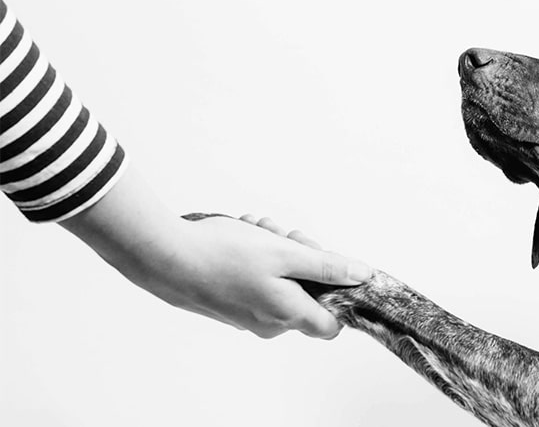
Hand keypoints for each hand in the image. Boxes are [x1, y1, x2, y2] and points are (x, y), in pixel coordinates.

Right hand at [166, 214, 372, 338]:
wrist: (162, 257)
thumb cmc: (222, 254)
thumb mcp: (285, 254)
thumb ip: (327, 267)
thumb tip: (362, 276)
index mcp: (288, 315)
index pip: (333, 323)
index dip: (338, 292)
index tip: (328, 264)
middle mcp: (269, 324)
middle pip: (307, 293)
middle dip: (302, 257)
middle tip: (285, 234)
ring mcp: (247, 316)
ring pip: (281, 280)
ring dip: (277, 250)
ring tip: (259, 228)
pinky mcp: (230, 304)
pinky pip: (258, 281)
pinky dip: (257, 256)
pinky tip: (244, 234)